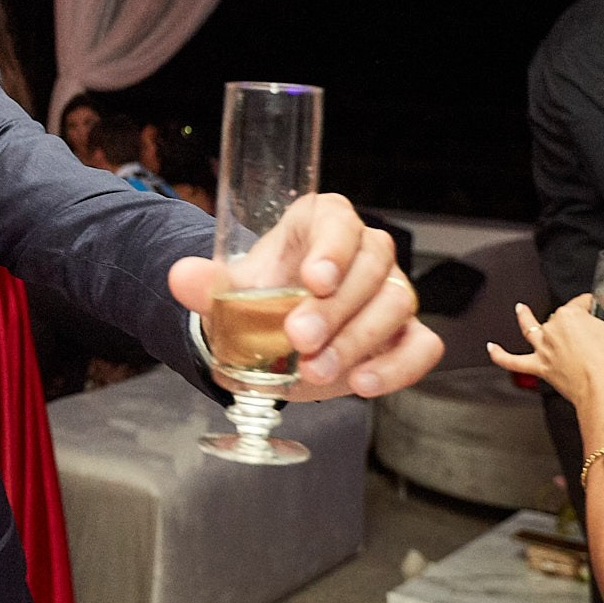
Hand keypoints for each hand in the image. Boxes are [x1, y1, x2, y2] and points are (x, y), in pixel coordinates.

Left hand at [167, 192, 443, 399]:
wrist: (270, 342)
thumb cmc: (259, 302)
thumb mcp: (229, 293)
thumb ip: (207, 285)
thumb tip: (182, 277)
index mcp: (320, 224)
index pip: (339, 220)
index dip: (332, 247)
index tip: (314, 279)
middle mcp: (363, 252)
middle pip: (370, 265)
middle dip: (335, 307)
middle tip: (298, 339)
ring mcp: (390, 292)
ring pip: (396, 303)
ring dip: (357, 341)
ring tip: (315, 369)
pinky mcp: (405, 334)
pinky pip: (421, 346)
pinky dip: (397, 367)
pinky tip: (362, 383)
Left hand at [487, 295, 603, 415]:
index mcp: (572, 315)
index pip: (581, 302)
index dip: (590, 302)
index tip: (598, 304)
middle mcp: (553, 329)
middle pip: (560, 319)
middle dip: (572, 320)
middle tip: (588, 327)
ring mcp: (545, 350)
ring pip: (530, 330)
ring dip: (524, 318)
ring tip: (520, 308)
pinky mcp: (541, 369)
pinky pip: (513, 362)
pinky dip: (499, 355)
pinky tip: (490, 347)